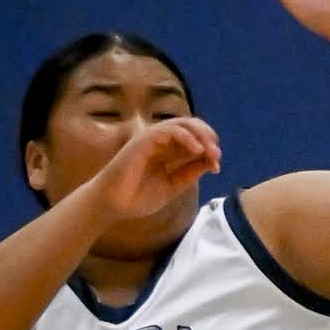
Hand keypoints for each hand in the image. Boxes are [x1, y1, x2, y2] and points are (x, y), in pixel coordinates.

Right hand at [92, 117, 220, 219]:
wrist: (112, 205)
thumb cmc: (138, 197)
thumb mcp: (174, 185)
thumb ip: (190, 172)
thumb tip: (211, 161)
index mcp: (169, 151)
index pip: (194, 138)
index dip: (209, 148)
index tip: (216, 167)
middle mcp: (161, 142)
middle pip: (191, 126)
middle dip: (208, 138)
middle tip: (217, 156)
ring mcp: (152, 139)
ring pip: (181, 124)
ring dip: (201, 135)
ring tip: (210, 152)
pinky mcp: (143, 140)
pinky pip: (168, 131)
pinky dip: (186, 137)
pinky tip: (197, 150)